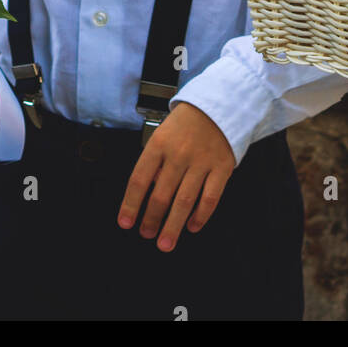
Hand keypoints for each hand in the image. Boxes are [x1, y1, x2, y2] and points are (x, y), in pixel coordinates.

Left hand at [117, 101, 235, 251]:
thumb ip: (154, 162)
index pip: (139, 180)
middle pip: (161, 196)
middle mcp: (179, 154)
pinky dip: (200, 216)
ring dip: (172, 226)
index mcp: (159, 144)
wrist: (220, 104)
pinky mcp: (222, 167)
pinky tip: (192, 226)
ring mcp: (201, 161)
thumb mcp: (162, 134)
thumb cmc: (186, 123)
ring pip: (184, 201)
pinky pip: (210, 198)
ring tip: (165, 242)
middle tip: (147, 234)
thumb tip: (146, 194)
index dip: (130, 205)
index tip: (126, 223)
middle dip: (151, 220)